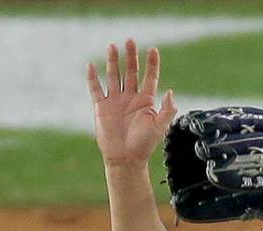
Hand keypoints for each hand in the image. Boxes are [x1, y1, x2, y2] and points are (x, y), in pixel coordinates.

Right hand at [86, 39, 177, 167]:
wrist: (125, 159)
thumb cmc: (144, 144)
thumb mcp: (160, 127)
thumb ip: (167, 110)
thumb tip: (170, 91)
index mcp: (146, 101)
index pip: (150, 77)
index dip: (152, 64)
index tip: (153, 49)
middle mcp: (130, 98)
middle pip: (131, 72)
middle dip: (131, 56)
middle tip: (130, 40)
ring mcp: (115, 101)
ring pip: (113, 76)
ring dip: (113, 62)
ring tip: (113, 46)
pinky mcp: (101, 108)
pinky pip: (96, 89)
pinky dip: (93, 78)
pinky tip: (91, 66)